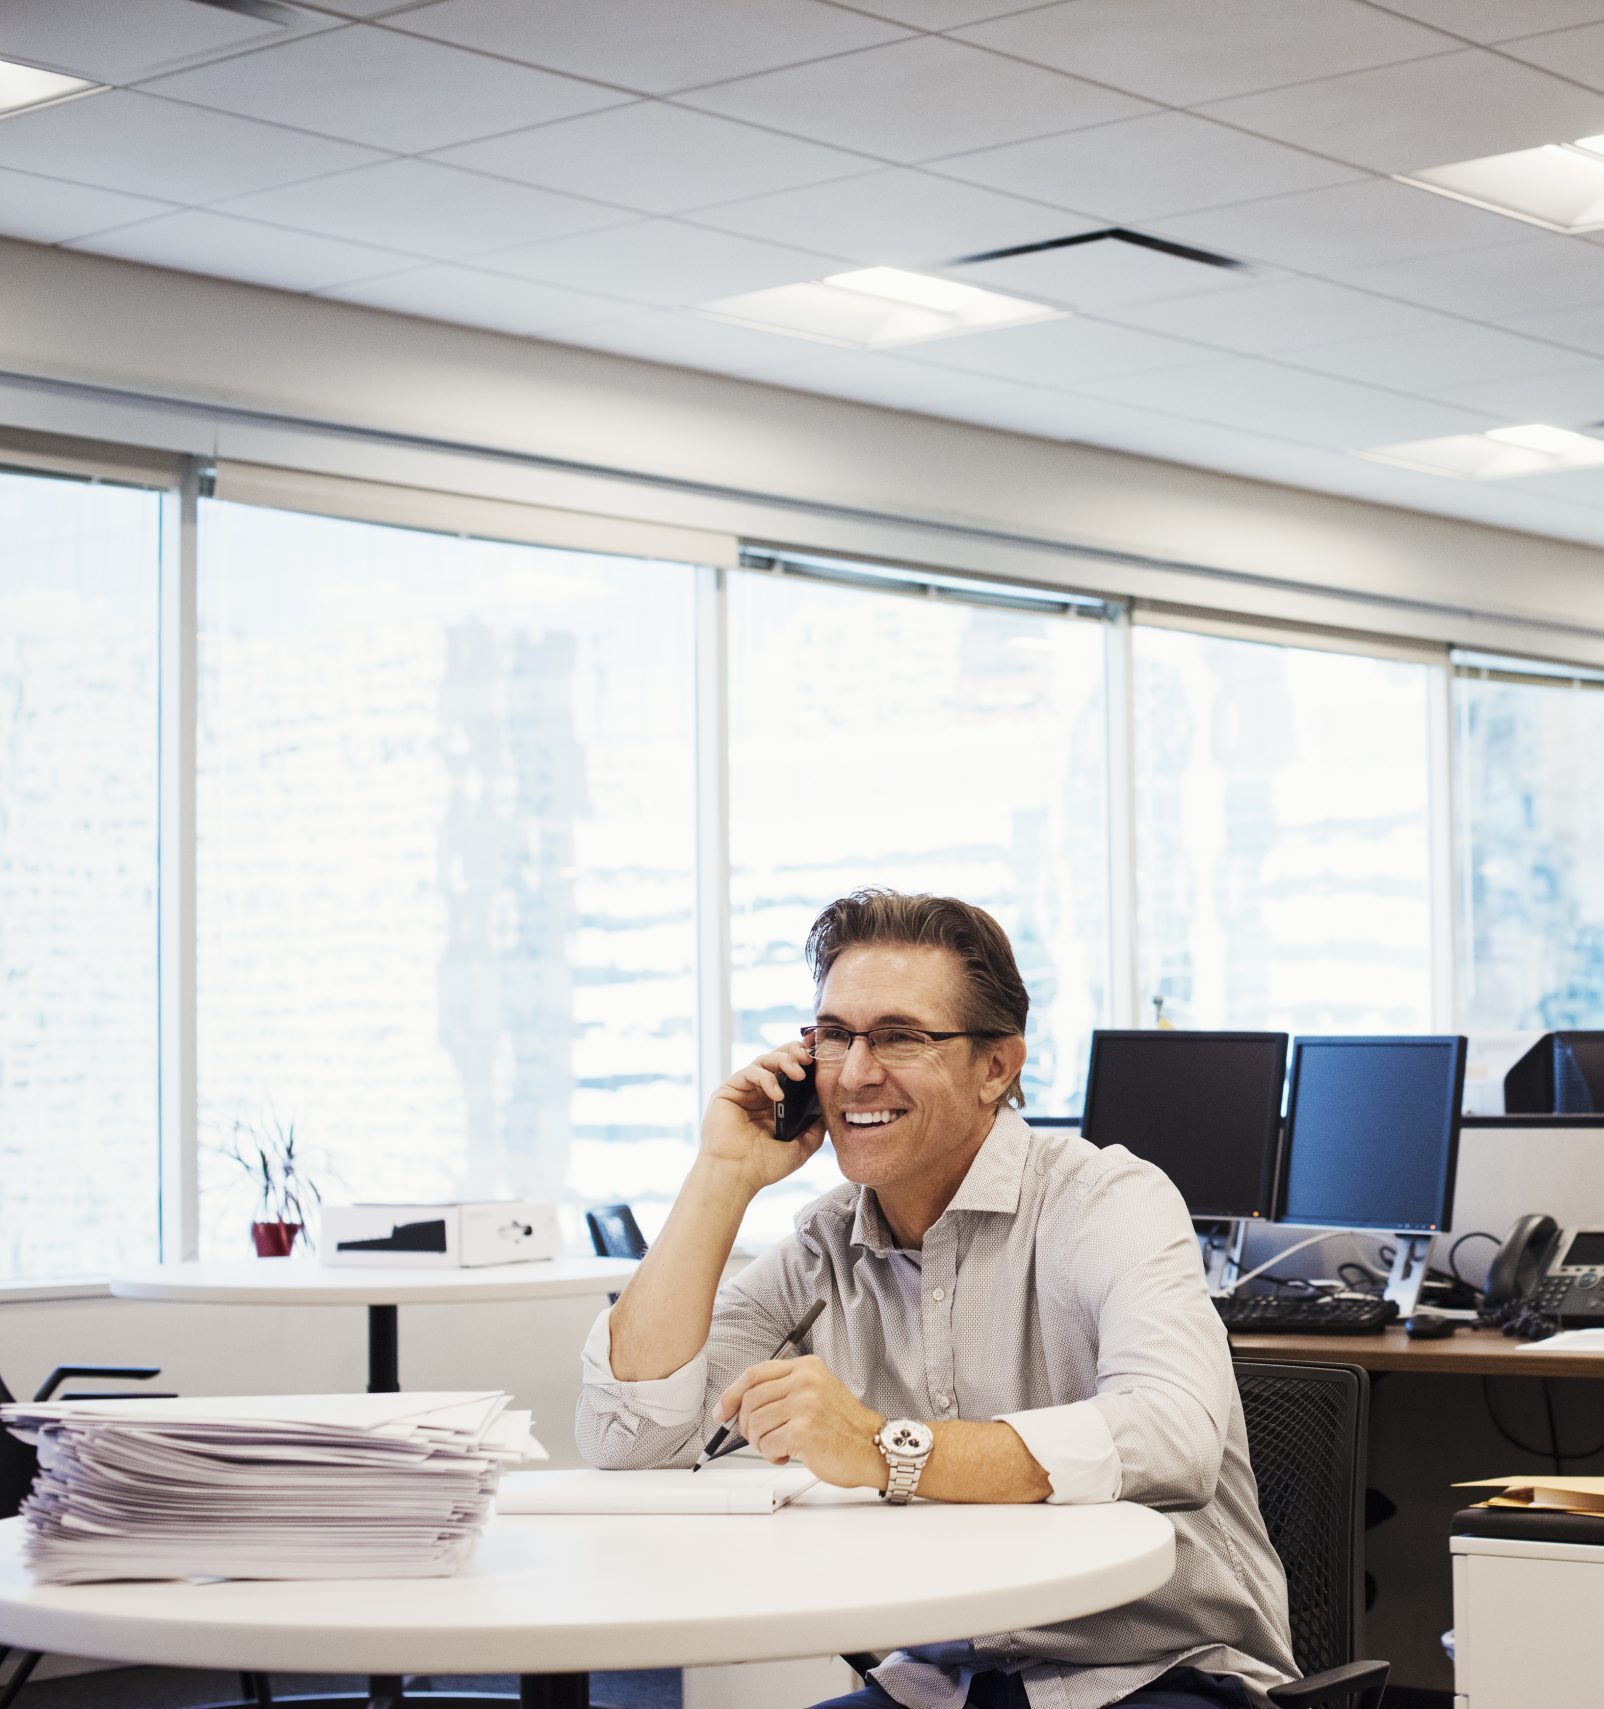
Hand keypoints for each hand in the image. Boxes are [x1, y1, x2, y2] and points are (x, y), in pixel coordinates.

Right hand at [699, 1045, 827, 1195]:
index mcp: (777, 1104)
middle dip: (796, 1053)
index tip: (823, 1059)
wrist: (737, 1176)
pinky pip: (749, 1072)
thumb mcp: (800, 1147)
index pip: (793, 1072)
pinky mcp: (729, 1090)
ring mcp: (745, 1091)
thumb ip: (815, 1128)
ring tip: (798, 1073)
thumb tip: (828, 1109)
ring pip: (765, 1060)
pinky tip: (777, 1094)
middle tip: (809, 1058)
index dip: (807, 1062)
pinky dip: (766, 1078)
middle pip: (779, 1059)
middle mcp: (760, 1094)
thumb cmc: (764, 1166)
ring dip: (784, 1061)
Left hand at [714, 1355, 888, 1490]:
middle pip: (751, 1399)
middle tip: (758, 1438)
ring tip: (779, 1448)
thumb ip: (784, 1391)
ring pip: (756, 1423)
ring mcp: (805, 1404)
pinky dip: (771, 1455)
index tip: (723, 1410)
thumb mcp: (816, 1393)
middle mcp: (806, 1381)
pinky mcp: (804, 1431)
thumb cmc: (843, 1427)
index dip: (733, 1393)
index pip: (755, 1373)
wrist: (874, 1448)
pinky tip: (787, 1455)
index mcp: (807, 1368)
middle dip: (746, 1425)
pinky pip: (767, 1444)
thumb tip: (740, 1405)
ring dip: (760, 1443)